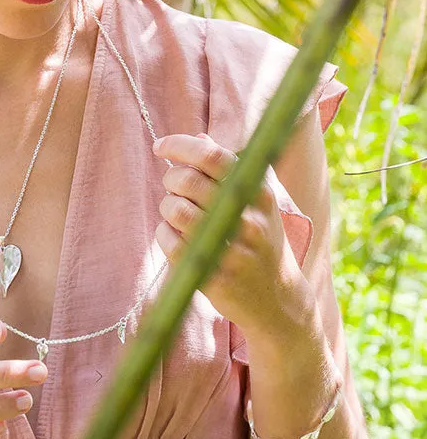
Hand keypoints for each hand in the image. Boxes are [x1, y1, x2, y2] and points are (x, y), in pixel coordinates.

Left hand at [152, 132, 317, 341]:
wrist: (279, 301)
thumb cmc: (260, 242)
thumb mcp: (256, 203)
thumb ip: (228, 169)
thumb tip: (199, 137)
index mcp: (259, 192)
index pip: (213, 155)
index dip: (179, 146)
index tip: (160, 145)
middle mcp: (249, 218)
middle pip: (188, 180)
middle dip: (170, 178)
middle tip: (173, 187)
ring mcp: (234, 249)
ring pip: (176, 210)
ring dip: (166, 207)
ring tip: (176, 214)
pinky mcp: (215, 276)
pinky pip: (171, 243)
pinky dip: (165, 235)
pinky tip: (175, 238)